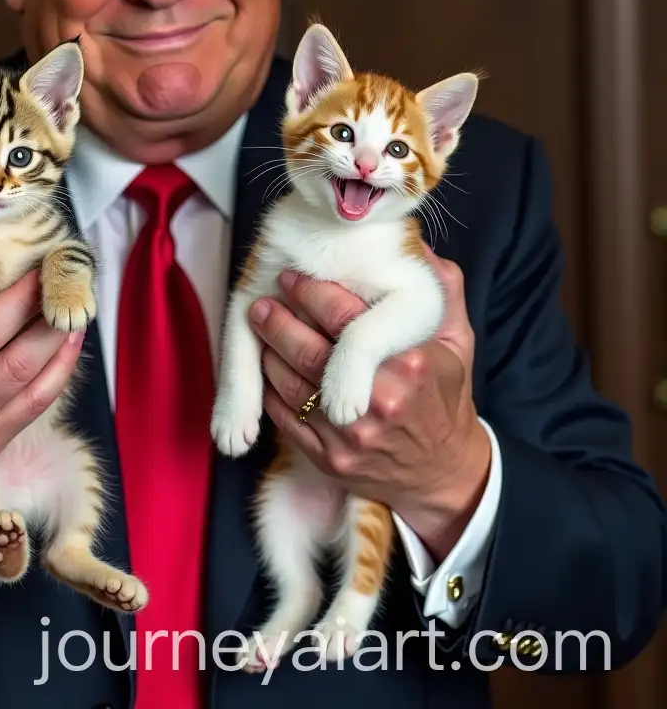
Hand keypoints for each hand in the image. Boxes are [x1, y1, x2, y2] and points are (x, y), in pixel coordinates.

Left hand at [250, 249, 490, 560]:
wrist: (443, 473)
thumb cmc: (445, 396)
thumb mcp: (457, 341)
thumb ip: (442, 289)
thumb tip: (416, 243)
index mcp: (411, 366)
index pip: (346, 320)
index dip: (311, 293)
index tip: (292, 277)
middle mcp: (380, 404)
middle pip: (309, 353)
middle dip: (278, 322)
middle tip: (262, 302)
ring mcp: (351, 437)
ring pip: (289, 385)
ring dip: (267, 352)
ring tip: (259, 327)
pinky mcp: (330, 460)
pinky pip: (284, 418)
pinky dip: (269, 389)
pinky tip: (266, 366)